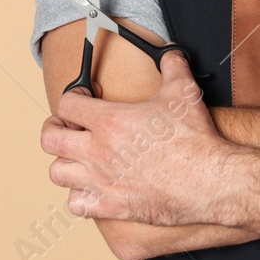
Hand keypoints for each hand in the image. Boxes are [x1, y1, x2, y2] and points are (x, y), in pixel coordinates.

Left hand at [41, 52, 230, 225]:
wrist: (208, 182)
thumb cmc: (194, 140)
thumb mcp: (182, 92)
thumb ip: (172, 66)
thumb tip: (170, 54)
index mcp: (109, 121)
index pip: (66, 103)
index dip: (73, 97)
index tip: (83, 99)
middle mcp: (98, 151)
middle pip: (50, 139)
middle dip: (55, 128)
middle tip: (68, 126)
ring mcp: (101, 181)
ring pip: (57, 173)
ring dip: (64, 163)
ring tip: (78, 158)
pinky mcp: (111, 206)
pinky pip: (75, 204)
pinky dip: (79, 196)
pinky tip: (92, 188)